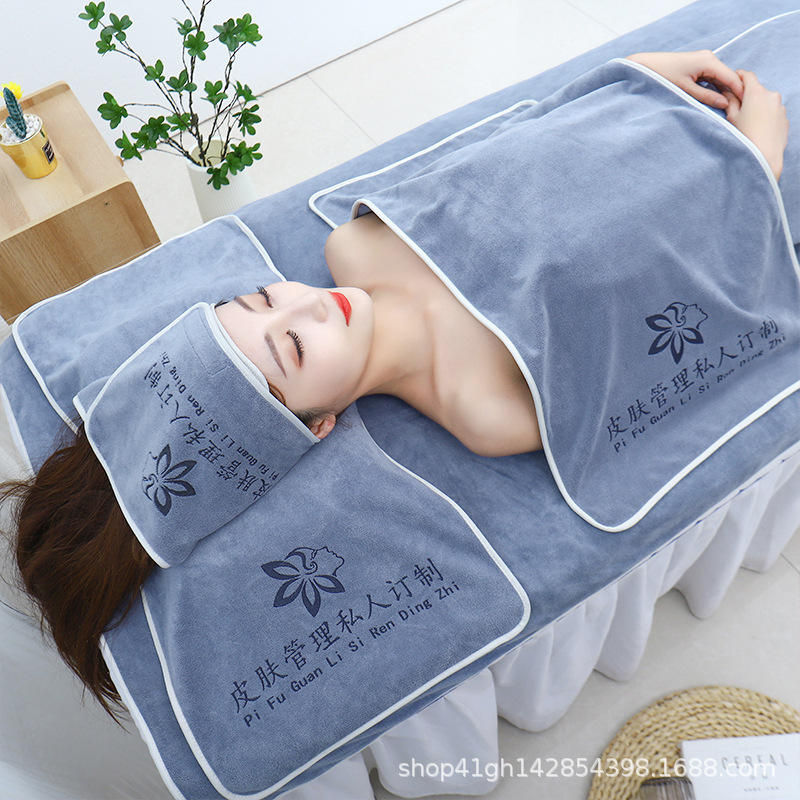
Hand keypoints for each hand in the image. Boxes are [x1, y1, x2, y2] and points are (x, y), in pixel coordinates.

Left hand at [625, 49, 743, 109]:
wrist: (646, 67)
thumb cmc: (663, 77)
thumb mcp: (685, 91)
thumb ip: (706, 97)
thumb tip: (725, 104)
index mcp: (709, 61)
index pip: (731, 77)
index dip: (740, 92)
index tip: (746, 106)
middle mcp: (709, 58)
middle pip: (728, 77)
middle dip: (733, 92)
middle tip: (740, 110)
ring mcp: (704, 60)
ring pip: (720, 78)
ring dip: (724, 91)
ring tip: (731, 107)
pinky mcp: (698, 65)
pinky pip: (712, 78)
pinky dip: (715, 88)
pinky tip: (717, 100)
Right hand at [721, 69, 788, 180]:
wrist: (764, 156)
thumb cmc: (745, 137)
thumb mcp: (732, 118)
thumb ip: (730, 101)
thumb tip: (727, 91)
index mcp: (756, 93)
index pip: (748, 76)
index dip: (738, 77)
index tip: (732, 81)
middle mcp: (771, 95)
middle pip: (757, 90)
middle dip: (748, 97)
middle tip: (737, 110)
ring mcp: (780, 107)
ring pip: (766, 102)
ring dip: (758, 108)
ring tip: (749, 124)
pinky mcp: (785, 118)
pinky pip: (773, 113)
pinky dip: (766, 117)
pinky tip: (759, 130)